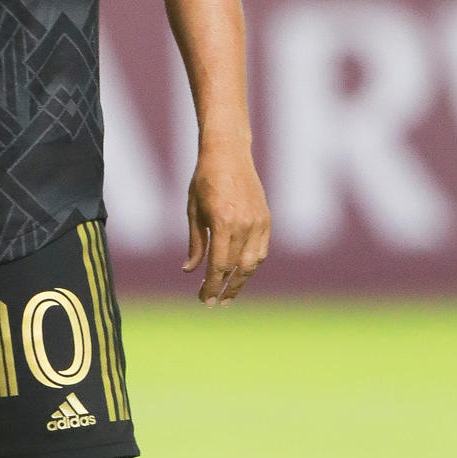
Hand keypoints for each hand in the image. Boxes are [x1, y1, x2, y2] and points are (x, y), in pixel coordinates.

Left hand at [184, 141, 269, 305]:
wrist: (228, 154)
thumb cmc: (204, 180)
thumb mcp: (193, 211)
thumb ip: (195, 244)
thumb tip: (190, 271)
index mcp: (222, 222)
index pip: (219, 265)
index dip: (212, 286)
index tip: (204, 299)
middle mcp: (243, 224)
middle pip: (237, 268)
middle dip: (226, 288)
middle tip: (215, 303)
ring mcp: (258, 221)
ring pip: (253, 262)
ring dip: (241, 281)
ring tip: (230, 293)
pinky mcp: (266, 218)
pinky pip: (262, 249)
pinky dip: (252, 264)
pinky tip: (242, 273)